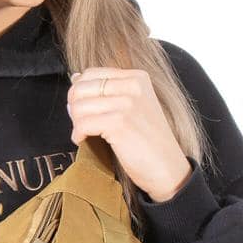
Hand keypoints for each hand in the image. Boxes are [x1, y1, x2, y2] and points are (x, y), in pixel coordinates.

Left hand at [66, 68, 191, 201]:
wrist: (168, 168)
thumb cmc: (149, 142)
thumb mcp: (134, 106)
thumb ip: (108, 91)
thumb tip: (75, 78)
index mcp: (137, 78)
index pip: (92, 73)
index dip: (78, 92)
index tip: (82, 110)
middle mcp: (133, 86)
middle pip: (81, 88)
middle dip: (74, 108)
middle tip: (81, 124)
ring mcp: (126, 104)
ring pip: (78, 106)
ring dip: (75, 123)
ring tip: (85, 133)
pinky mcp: (119, 124)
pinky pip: (82, 124)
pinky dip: (78, 135)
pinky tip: (84, 141)